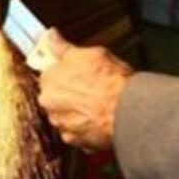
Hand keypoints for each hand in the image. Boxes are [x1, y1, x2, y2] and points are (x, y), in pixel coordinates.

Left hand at [37, 30, 133, 150]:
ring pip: (65, 115)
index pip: (49, 74)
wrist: (129, 111)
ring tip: (97, 104)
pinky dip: (85, 127)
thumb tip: (51, 37)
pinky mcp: (74, 141)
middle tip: (90, 89)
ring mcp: (61, 124)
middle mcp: (50, 104)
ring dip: (76, 111)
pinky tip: (99, 118)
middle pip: (55, 96)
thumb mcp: (90, 54)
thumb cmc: (112, 82)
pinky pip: (76, 132)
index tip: (74, 74)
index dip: (65, 74)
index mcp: (50, 80)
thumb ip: (64, 48)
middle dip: (69, 93)